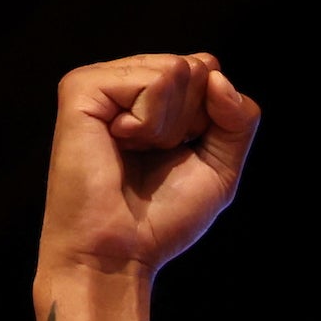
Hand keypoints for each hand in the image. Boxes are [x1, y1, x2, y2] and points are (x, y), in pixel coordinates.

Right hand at [41, 52, 261, 280]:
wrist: (119, 252)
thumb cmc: (162, 218)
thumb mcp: (221, 167)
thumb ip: (238, 120)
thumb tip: (217, 74)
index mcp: (153, 97)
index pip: (210, 73)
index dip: (213, 120)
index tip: (180, 155)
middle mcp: (125, 82)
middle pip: (198, 68)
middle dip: (193, 122)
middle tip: (154, 157)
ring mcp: (100, 81)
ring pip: (177, 70)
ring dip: (170, 125)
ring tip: (134, 152)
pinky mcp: (81, 87)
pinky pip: (152, 80)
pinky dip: (150, 122)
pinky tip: (119, 142)